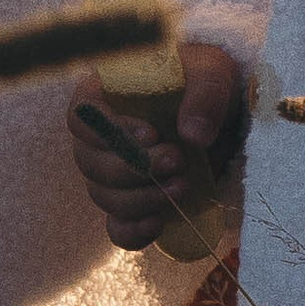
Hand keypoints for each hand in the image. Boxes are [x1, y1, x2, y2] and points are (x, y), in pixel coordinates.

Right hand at [69, 43, 242, 252]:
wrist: (223, 113)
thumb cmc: (205, 82)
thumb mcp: (212, 73)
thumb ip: (205, 94)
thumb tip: (192, 135)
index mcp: (104, 96)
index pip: (81, 118)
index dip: (110, 131)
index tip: (152, 134)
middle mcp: (100, 138)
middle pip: (90, 163)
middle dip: (133, 169)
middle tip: (177, 161)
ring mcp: (114, 174)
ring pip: (103, 196)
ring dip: (141, 198)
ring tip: (182, 187)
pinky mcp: (134, 202)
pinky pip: (117, 228)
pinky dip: (133, 232)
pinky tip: (159, 223)